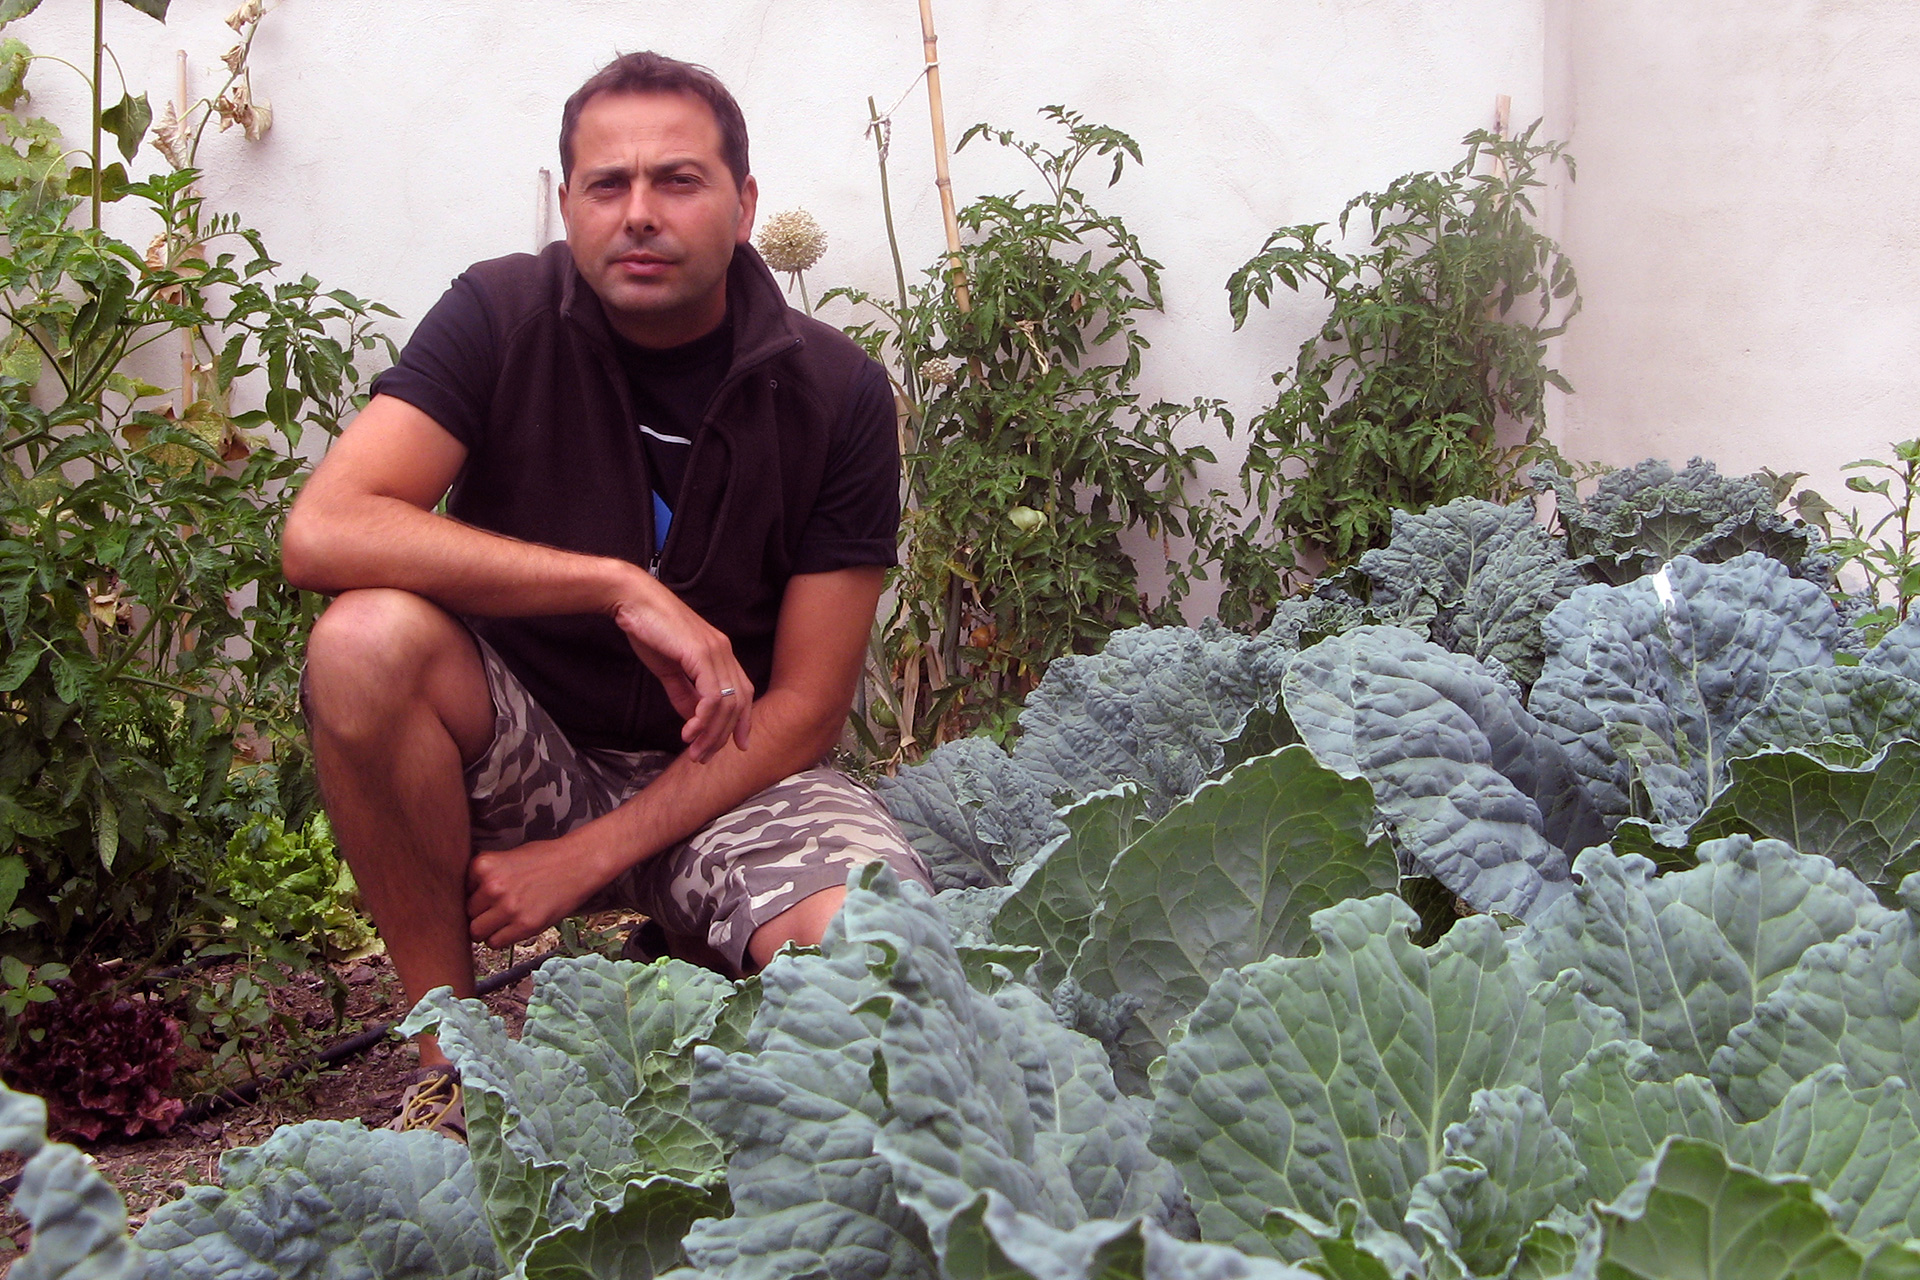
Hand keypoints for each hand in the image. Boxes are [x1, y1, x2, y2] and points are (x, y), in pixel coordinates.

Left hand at [466, 840, 603, 948]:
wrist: (578, 863)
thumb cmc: (544, 858)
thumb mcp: (507, 857)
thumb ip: (485, 876)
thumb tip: (466, 901)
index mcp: (483, 866)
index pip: (462, 893)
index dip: (475, 896)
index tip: (488, 897)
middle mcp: (492, 887)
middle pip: (467, 914)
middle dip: (480, 914)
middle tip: (497, 910)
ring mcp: (508, 908)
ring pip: (477, 932)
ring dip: (488, 929)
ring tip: (505, 920)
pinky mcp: (524, 925)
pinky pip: (495, 943)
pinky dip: (501, 938)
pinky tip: (514, 926)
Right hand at [607, 579, 753, 761]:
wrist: (633, 602)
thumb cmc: (649, 630)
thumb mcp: (670, 669)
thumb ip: (684, 693)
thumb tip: (694, 718)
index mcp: (720, 654)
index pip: (742, 693)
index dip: (744, 722)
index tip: (738, 746)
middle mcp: (724, 652)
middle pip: (738, 703)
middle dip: (723, 736)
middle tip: (704, 756)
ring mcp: (715, 651)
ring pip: (726, 703)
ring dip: (711, 733)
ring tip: (694, 750)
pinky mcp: (701, 653)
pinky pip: (711, 695)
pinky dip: (702, 719)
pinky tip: (688, 731)